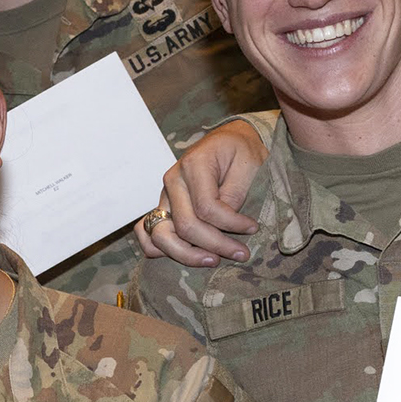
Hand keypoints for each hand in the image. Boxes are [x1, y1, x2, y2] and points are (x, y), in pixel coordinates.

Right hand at [132, 121, 264, 264]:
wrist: (229, 141)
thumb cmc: (241, 151)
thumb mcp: (249, 164)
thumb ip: (235, 194)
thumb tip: (224, 224)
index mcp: (193, 164)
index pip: (206, 207)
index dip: (231, 224)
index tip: (252, 228)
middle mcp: (173, 180)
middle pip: (185, 226)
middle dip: (215, 245)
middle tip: (242, 253)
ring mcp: (165, 196)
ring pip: (162, 236)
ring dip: (187, 255)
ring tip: (213, 260)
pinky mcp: (164, 208)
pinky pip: (148, 234)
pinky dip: (162, 250)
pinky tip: (189, 255)